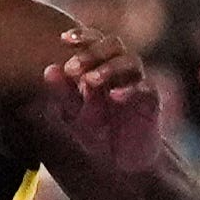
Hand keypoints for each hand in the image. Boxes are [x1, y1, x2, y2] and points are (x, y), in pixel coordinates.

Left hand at [38, 30, 178, 175]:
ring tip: (89, 81)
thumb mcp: (73, 113)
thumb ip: (62, 92)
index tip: (64, 39)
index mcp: (102, 66)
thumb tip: (49, 69)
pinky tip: (114, 96)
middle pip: (114, 45)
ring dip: (108, 68)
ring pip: (130, 62)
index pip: (95, 41)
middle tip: (72, 69)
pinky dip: (130, 89)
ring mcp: (138, 84)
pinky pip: (146, 88)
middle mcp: (121, 70)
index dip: (82, 36)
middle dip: (92, 53)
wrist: (120, 163)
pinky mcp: (151, 102)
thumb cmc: (96, 132)